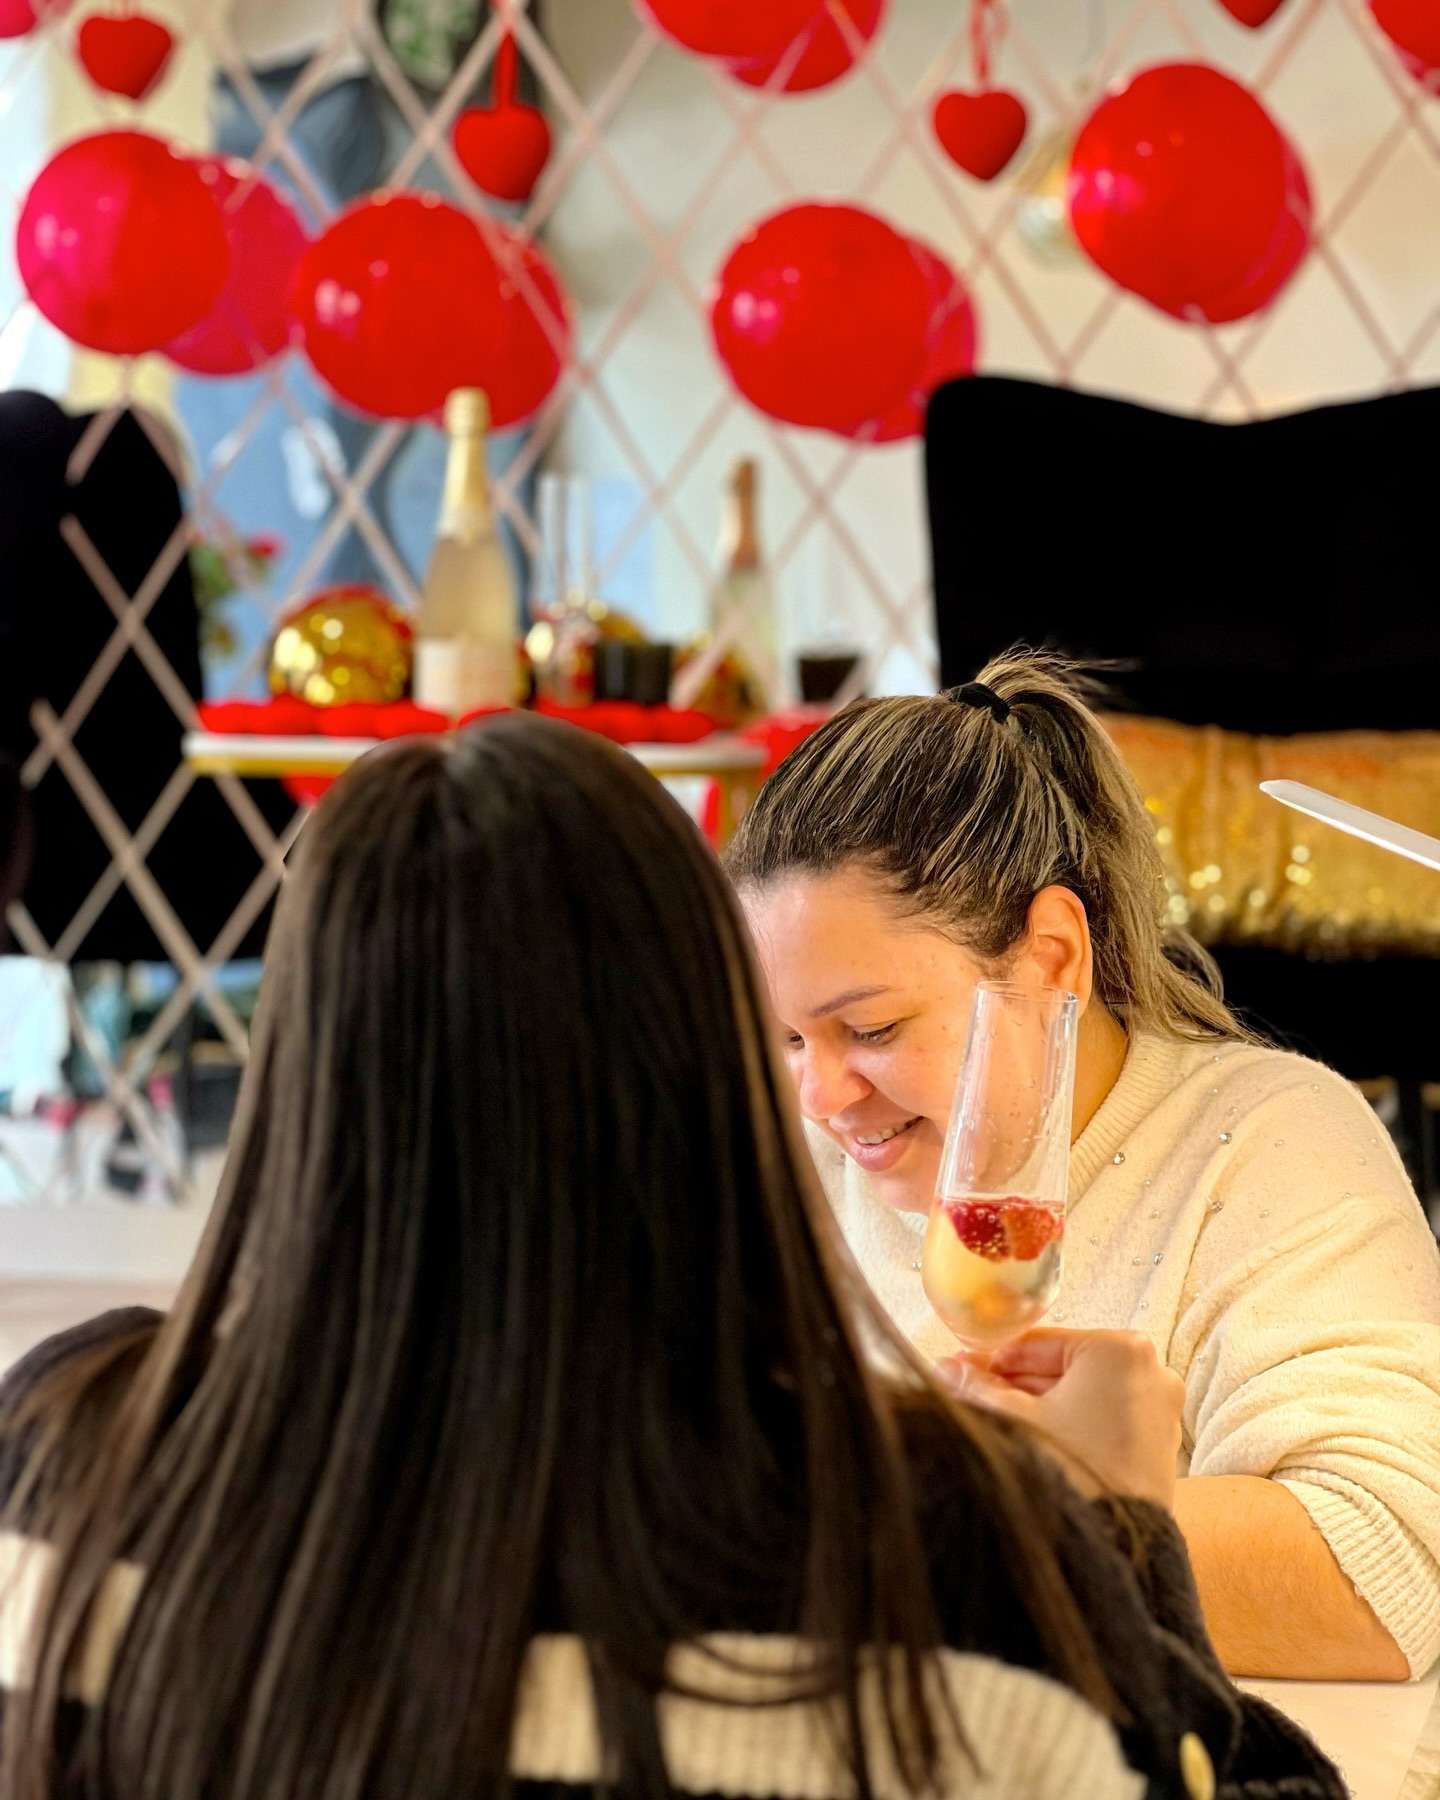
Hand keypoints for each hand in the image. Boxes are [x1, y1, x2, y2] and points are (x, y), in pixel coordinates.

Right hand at [939, 1328, 1184, 1510]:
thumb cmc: (1072, 1473)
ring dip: (1040, 1405)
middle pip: (1063, 1369)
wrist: (1110, 1545)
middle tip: (974, 1392)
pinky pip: (1104, 1420)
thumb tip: (950, 1370)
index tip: (967, 1367)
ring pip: (1083, 1396)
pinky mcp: (1159, 1446)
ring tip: (998, 1420)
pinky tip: (1034, 1439)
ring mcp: (1161, 1412)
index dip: (995, 1358)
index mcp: (1121, 1349)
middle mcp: (1151, 1372)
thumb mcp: (1013, 1417)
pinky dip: (1070, 1425)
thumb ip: (978, 1386)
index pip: (1040, 1343)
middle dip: (1016, 1384)